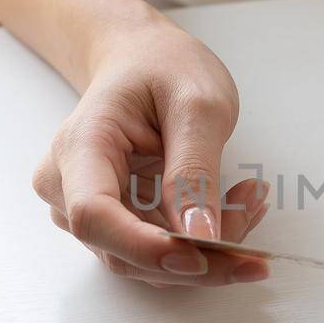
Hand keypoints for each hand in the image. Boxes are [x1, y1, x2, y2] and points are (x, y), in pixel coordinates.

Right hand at [31, 9, 270, 285]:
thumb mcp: (197, 104)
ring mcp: (86, 210)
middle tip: (256, 212)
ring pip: (147, 263)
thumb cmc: (162, 68)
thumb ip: (195, 170)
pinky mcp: (113, 224)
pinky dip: (203, 241)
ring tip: (252, 199)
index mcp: (80, 146)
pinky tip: (237, 207)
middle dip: (198, 254)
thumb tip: (201, 236)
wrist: (141, 59)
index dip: (147, 247)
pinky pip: (158, 254)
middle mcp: (68, 187)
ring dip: (208, 249)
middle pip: (125, 252)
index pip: (94, 216)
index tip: (206, 253)